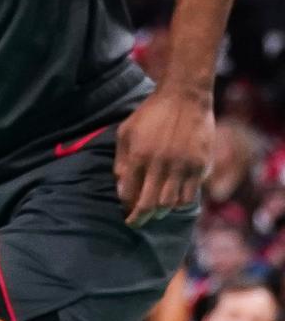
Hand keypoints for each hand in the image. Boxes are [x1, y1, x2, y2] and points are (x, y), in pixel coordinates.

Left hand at [116, 87, 211, 226]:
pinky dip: (180, 203)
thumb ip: (122, 160)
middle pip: (151, 204)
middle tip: (136, 223)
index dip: (127, 208)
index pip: (131, 193)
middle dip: (142, 217)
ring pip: (172, 204)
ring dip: (162, 212)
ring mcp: (183, 166)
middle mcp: (161, 164)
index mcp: (139, 156)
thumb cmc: (150, 114)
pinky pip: (190, 195)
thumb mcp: (126, 132)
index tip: (125, 213)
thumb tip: (120, 187)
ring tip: (155, 212)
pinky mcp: (200, 166)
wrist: (184, 97)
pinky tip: (173, 201)